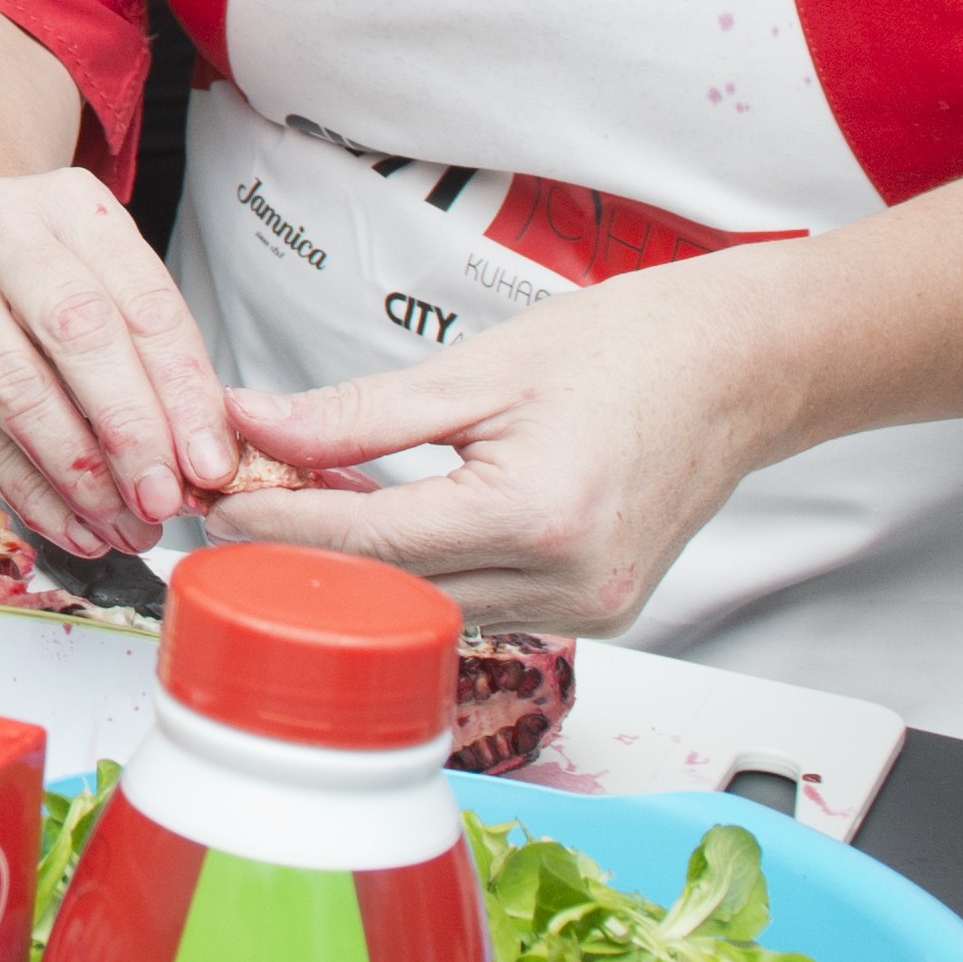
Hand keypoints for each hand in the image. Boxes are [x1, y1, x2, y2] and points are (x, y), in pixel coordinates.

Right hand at [0, 165, 251, 547]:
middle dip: (126, 429)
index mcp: (72, 206)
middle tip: (161, 499)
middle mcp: (0, 232)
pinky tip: (75, 526)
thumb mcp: (120, 281)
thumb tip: (199, 460)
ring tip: (124, 526)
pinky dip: (30, 491)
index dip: (180, 390)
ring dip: (77, 475)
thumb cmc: (62, 272)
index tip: (208, 463)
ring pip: (14, 388)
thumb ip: (161, 357)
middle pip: (74, 332)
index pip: (140, 300)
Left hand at [197, 273, 782, 632]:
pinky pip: (482, 606)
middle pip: (394, 591)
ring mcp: (590, 610)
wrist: (744, 367)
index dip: (280, 526)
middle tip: (241, 508)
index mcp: (537, 514)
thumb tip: (257, 426)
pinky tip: (391, 528)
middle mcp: (568, 582)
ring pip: (433, 609)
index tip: (218, 504)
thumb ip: (358, 414)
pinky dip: (427, 572)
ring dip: (364, 568)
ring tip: (307, 508)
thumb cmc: (630, 348)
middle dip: (307, 554)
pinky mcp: (598, 614)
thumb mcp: (478, 367)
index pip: (370, 542)